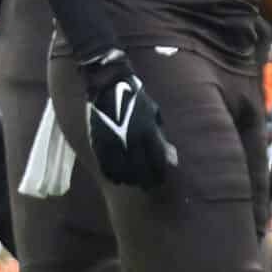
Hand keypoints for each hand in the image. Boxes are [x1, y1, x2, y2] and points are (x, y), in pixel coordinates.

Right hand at [79, 51, 179, 187]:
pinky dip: (113, 175)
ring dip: (130, 180)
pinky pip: (106, 167)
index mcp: (148, 132)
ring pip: (123, 173)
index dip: (159, 175)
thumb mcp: (154, 114)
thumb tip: (172, 158)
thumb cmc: (136, 99)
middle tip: (148, 186)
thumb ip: (161, 137)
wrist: (108, 85)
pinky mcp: (99, 143)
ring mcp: (114, 142)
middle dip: (146, 181)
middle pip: (141, 171)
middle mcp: (132, 140)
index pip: (157, 162)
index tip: (159, 180)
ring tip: (133, 182)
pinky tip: (117, 178)